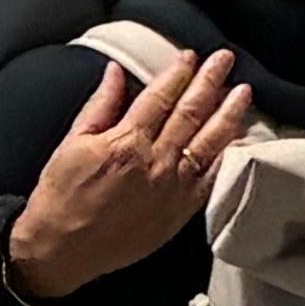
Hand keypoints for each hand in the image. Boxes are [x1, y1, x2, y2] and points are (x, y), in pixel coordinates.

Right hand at [0, 49, 250, 300]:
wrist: (63, 250)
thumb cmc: (61, 196)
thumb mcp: (72, 144)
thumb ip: (99, 106)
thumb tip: (115, 73)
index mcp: (127, 142)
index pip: (160, 97)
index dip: (178, 73)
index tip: (190, 56)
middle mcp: (157, 162)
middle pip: (191, 113)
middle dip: (210, 82)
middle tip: (225, 59)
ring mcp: (174, 187)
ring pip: (209, 142)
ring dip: (228, 114)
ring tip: (243, 92)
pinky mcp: (180, 211)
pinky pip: (211, 178)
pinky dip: (226, 156)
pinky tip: (237, 139)